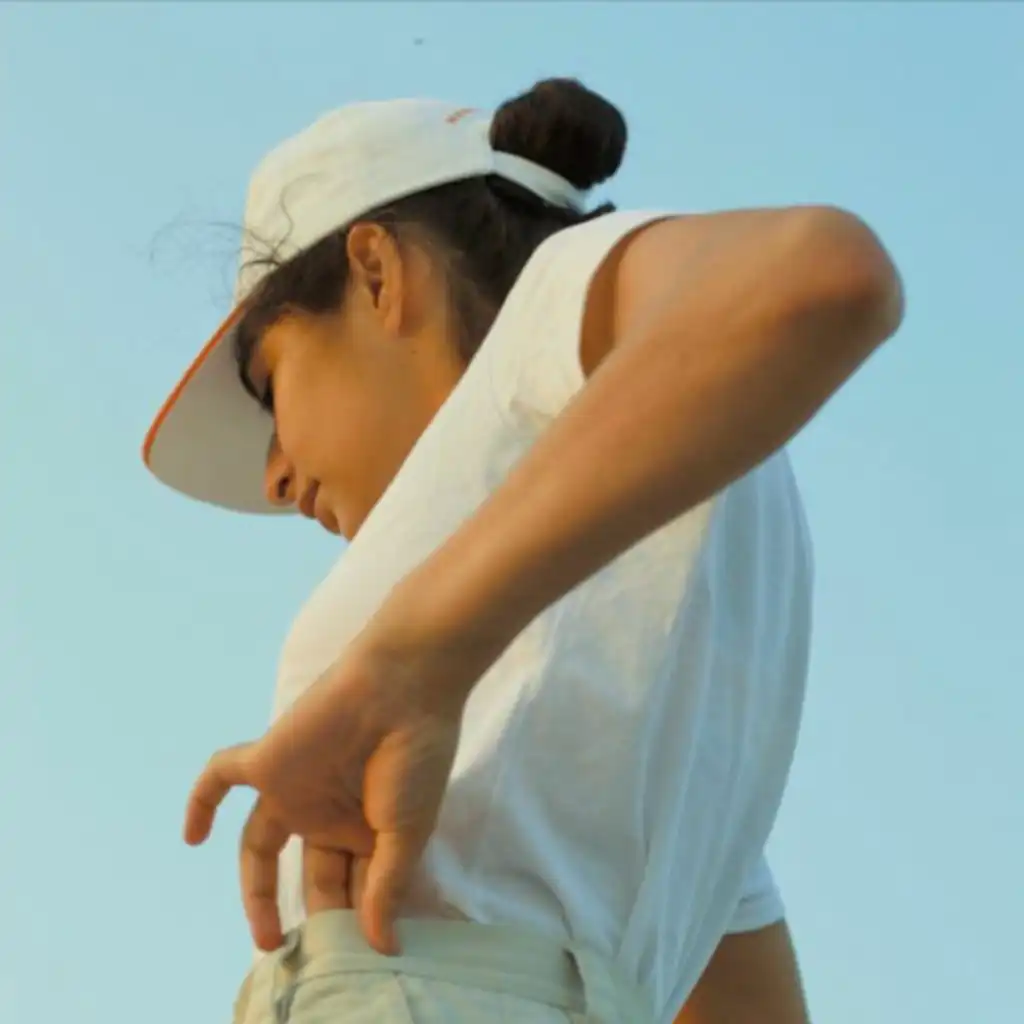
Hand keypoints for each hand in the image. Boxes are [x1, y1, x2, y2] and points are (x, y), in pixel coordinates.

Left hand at [183, 597, 475, 954]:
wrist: (405, 688)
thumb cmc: (415, 757)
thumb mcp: (405, 832)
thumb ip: (386, 887)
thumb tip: (384, 948)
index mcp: (366, 827)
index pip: (354, 883)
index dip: (356, 920)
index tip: (364, 958)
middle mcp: (327, 811)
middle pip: (310, 873)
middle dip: (317, 914)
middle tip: (320, 958)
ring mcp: (294, 786)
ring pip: (261, 846)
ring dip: (258, 893)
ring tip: (267, 940)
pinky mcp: (268, 759)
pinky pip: (222, 778)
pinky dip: (201, 800)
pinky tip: (191, 837)